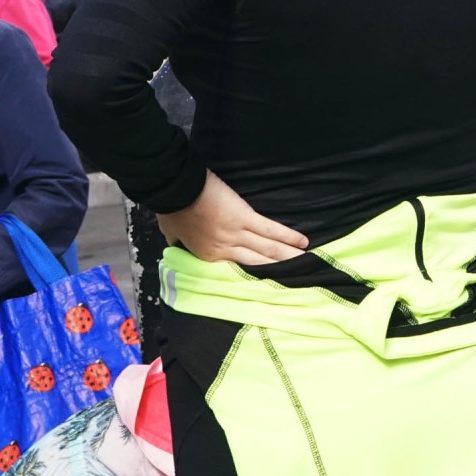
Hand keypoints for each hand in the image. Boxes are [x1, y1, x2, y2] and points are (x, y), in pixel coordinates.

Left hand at [158, 172, 310, 266]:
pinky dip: (287, 236)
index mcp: (209, 256)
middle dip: (277, 272)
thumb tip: (178, 244)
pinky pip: (270, 229)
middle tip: (296, 281)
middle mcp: (226, 250)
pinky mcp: (245, 217)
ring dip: (287, 257)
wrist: (176, 190)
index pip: (234, 271)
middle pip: (257, 264)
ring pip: (268, 249)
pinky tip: (302, 242)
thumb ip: (179, 243)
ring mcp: (237, 234)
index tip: (268, 285)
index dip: (253, 277)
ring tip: (304, 264)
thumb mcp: (172, 234)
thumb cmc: (172, 210)